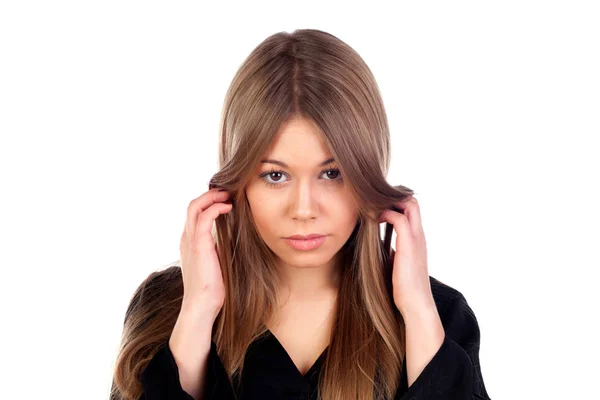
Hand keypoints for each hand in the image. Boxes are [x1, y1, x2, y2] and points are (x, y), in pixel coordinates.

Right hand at [179, 188, 232, 319]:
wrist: (202, 305)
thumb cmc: (213, 288)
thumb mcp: (216, 262)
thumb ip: (219, 248)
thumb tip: (233, 239)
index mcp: (190, 242)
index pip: (194, 213)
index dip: (208, 202)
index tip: (226, 199)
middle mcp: (186, 238)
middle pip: (192, 205)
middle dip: (210, 195)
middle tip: (228, 192)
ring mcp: (190, 241)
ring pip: (195, 207)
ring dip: (212, 197)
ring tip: (228, 195)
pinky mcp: (198, 245)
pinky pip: (204, 218)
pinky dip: (215, 208)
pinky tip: (228, 208)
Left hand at [378, 196, 434, 316]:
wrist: (415, 305)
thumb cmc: (404, 288)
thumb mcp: (397, 263)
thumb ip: (393, 251)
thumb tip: (379, 247)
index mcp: (416, 238)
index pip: (412, 208)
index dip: (396, 202)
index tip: (378, 206)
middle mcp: (419, 235)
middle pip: (413, 200)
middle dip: (393, 197)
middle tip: (375, 204)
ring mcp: (416, 239)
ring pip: (410, 204)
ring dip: (389, 202)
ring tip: (373, 210)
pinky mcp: (409, 246)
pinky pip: (399, 219)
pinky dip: (385, 214)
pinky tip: (374, 220)